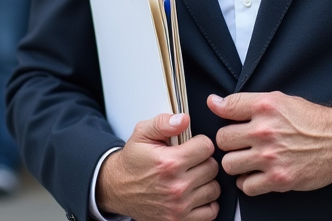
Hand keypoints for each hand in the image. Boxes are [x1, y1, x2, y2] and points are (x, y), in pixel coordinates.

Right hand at [96, 113, 219, 220]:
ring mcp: (179, 207)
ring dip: (206, 181)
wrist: (117, 188)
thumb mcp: (142, 133)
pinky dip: (207, 202)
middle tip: (190, 161)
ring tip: (191, 176)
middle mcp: (176, 186)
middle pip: (212, 167)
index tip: (193, 145)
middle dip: (203, 161)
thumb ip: (163, 122)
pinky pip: (210, 211)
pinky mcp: (180, 220)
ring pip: (214, 188)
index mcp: (169, 163)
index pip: (206, 147)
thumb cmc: (132, 162)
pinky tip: (195, 193)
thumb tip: (183, 119)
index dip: (200, 143)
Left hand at [210, 91, 331, 195]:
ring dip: (236, 164)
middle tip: (239, 143)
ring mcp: (270, 156)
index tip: (220, 113)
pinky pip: (245, 186)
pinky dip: (248, 183)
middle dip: (229, 142)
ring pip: (229, 164)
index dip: (219, 111)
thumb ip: (247, 102)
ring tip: (246, 161)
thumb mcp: (280, 100)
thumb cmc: (311, 120)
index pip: (226, 107)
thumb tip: (214, 102)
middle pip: (222, 139)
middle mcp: (265, 131)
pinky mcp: (278, 179)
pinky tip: (256, 175)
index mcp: (265, 107)